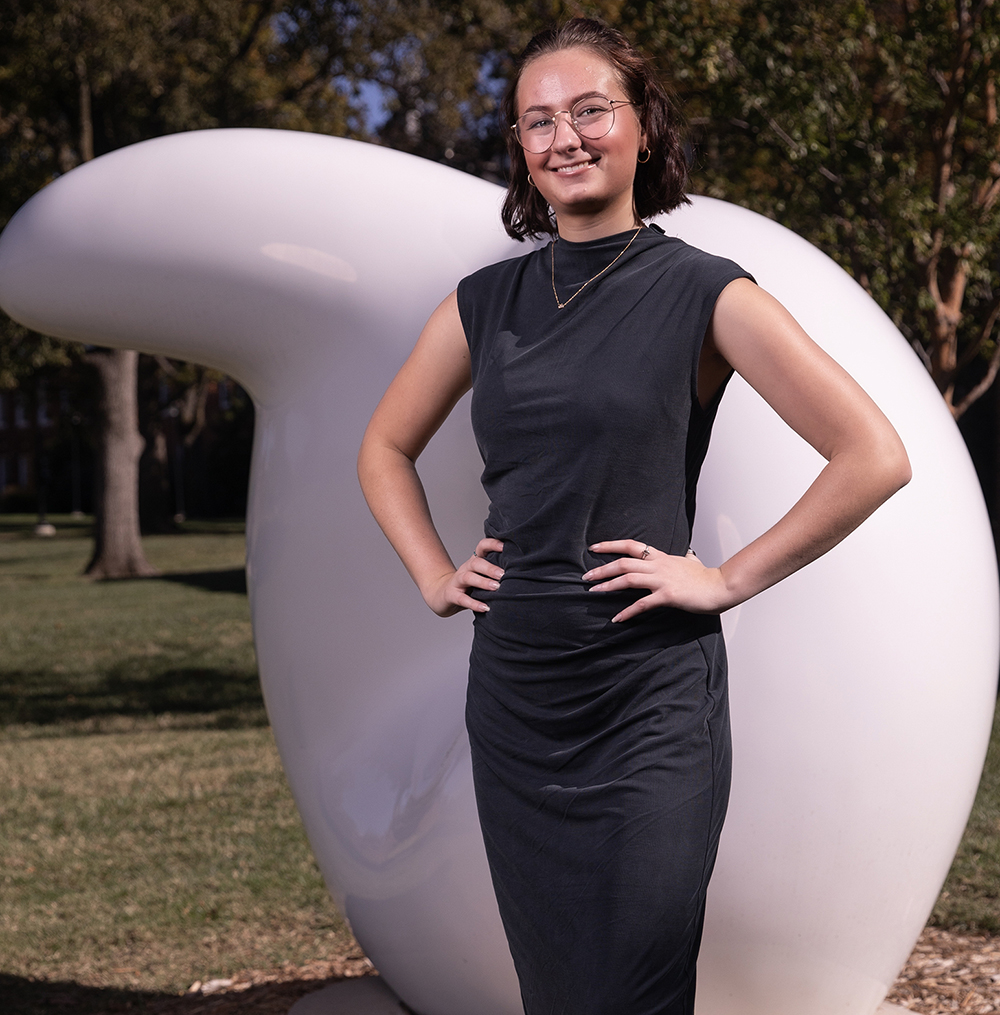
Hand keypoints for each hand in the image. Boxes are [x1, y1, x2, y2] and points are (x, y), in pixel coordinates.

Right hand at [422, 538, 503, 616]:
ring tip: (496, 588)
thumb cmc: (469, 587)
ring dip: (483, 582)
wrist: (442, 596)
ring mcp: (457, 581)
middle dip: (490, 568)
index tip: (505, 546)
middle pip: (476, 562)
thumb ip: (497, 574)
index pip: (482, 547)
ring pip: (469, 577)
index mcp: (475, 562)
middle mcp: (466, 568)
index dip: (492, 544)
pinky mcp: (452, 595)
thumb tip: (524, 574)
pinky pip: (462, 598)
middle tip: (503, 574)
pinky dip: (474, 603)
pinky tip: (485, 607)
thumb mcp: (482, 577)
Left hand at [583, 540, 733, 621]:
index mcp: (661, 557)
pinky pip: (642, 603)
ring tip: (594, 592)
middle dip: (602, 568)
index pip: (632, 545)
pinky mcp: (668, 595)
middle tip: (585, 577)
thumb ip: (685, 558)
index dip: (611, 545)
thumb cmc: (706, 577)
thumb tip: (688, 554)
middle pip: (623, 562)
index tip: (594, 548)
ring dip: (608, 585)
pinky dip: (628, 611)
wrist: (721, 586)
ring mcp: (662, 580)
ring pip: (628, 578)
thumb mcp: (691, 562)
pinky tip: (617, 618)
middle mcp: (658, 566)